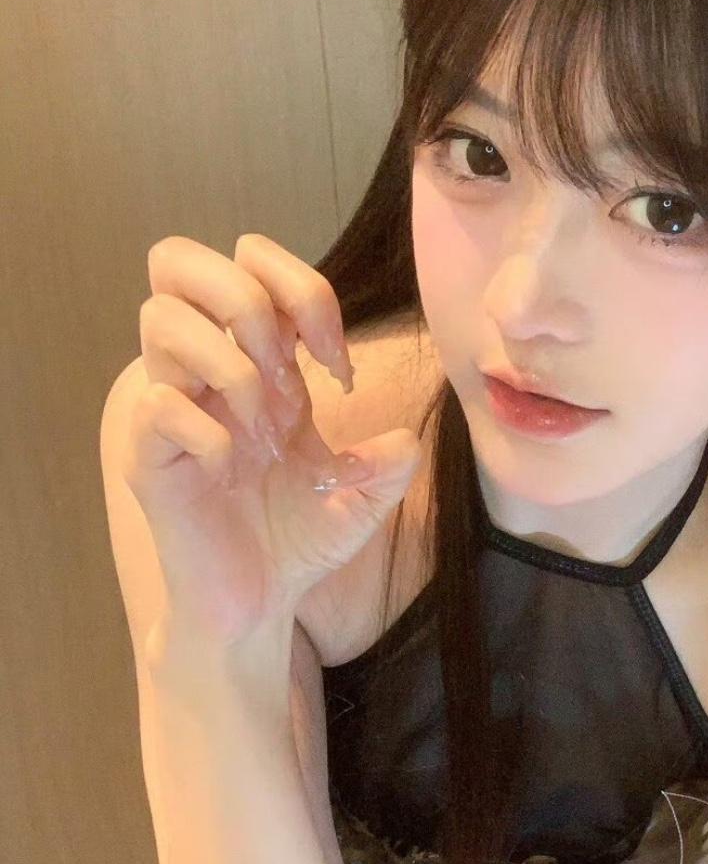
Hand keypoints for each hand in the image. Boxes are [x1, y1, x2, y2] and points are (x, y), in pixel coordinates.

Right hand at [120, 232, 421, 644]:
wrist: (259, 605)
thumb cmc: (297, 540)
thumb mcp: (363, 497)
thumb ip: (389, 464)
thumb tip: (404, 441)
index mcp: (253, 359)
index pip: (250, 261)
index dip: (304, 290)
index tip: (340, 366)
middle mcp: (204, 370)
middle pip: (177, 258)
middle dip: (245, 297)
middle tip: (285, 370)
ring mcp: (169, 407)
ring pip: (159, 318)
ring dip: (230, 365)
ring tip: (263, 426)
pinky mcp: (147, 455)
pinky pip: (157, 405)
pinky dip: (210, 430)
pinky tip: (235, 468)